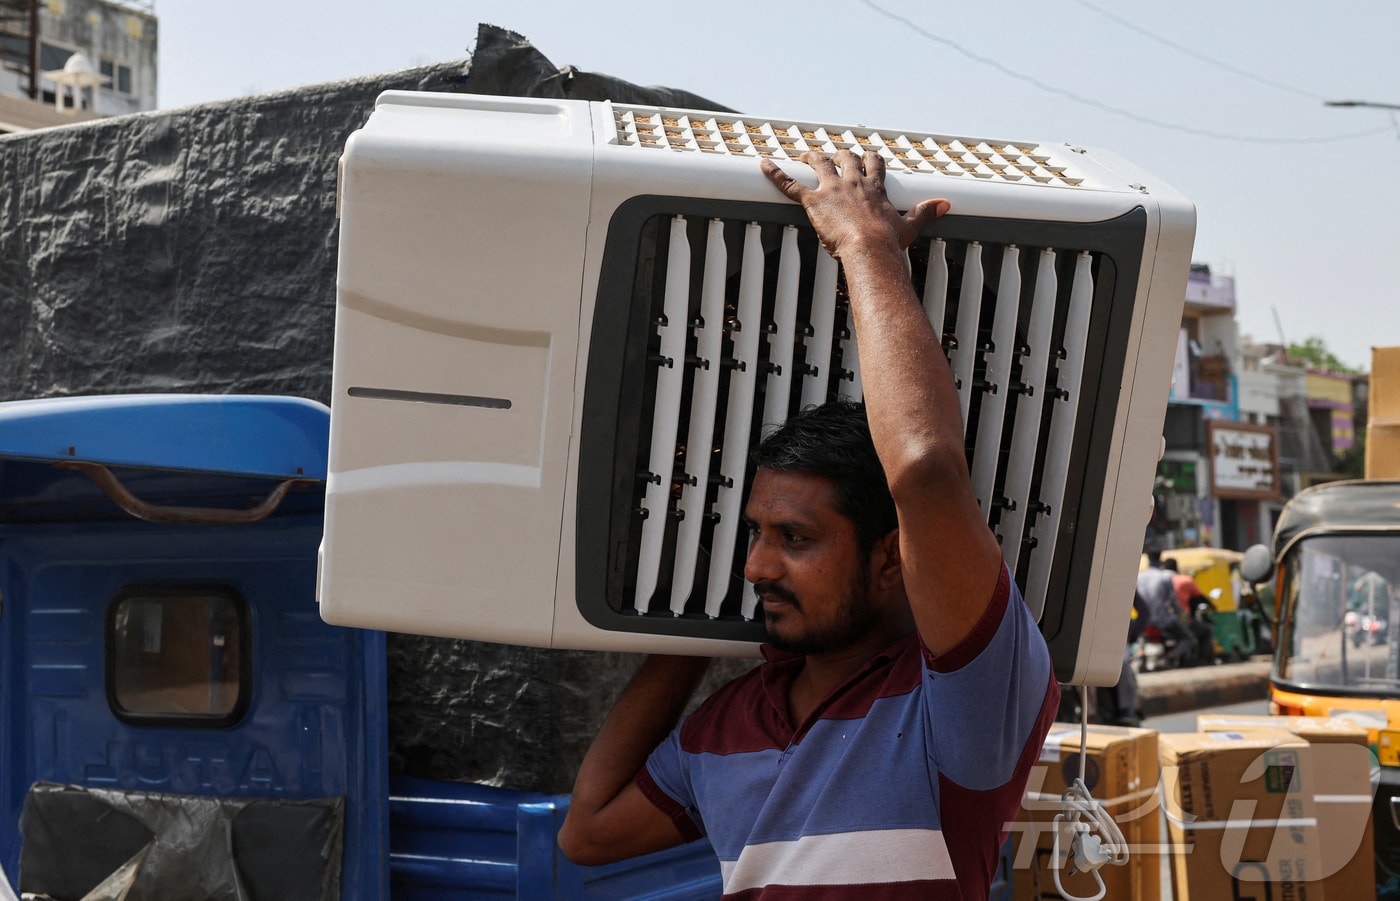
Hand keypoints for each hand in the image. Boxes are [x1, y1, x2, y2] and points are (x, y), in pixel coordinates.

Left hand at [759, 149, 948, 259]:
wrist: (870, 248)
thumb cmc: (888, 242)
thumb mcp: (909, 226)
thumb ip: (926, 212)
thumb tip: (946, 204)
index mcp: (874, 188)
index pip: (873, 164)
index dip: (868, 159)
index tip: (866, 156)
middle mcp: (853, 182)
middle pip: (846, 159)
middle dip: (840, 155)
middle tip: (834, 155)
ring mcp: (832, 189)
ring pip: (820, 164)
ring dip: (812, 158)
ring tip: (805, 155)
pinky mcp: (813, 201)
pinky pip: (789, 184)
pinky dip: (775, 174)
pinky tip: (764, 164)